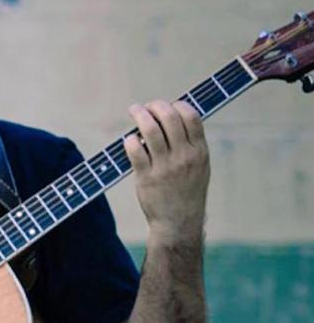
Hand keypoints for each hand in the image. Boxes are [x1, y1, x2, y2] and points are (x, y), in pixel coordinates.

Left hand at [124, 100, 209, 242]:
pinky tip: (128, 140)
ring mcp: (165, 167)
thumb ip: (191, 143)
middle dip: (155, 106)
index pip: (191, 116)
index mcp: (199, 152)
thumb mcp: (200, 166)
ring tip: (134, 110)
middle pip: (169, 117)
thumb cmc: (187, 191)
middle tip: (146, 107)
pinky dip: (130, 140)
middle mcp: (184, 157)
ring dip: (139, 115)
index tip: (166, 106)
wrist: (179, 223)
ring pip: (150, 130)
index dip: (176, 105)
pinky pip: (135, 150)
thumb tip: (174, 115)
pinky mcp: (147, 177)